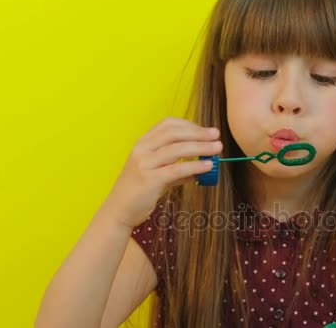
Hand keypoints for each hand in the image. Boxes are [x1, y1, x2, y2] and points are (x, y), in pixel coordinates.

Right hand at [100, 116, 221, 228]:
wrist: (118, 211)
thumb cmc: (139, 192)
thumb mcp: (157, 174)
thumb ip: (176, 168)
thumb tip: (201, 167)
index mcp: (143, 143)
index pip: (168, 124)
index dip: (189, 125)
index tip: (206, 131)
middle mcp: (142, 150)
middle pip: (174, 133)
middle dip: (198, 133)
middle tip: (216, 135)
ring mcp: (144, 164)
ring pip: (177, 149)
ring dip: (200, 147)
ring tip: (217, 148)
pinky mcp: (149, 180)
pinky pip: (177, 169)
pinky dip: (195, 166)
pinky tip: (208, 166)